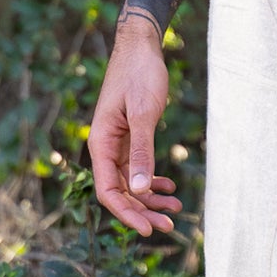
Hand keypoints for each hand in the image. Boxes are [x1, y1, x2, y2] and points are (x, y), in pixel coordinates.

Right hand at [89, 27, 182, 236]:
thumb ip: (142, 151)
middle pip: (120, 192)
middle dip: (143, 211)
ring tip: (175, 209)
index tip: (147, 229)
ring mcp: (117, 144)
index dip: (126, 213)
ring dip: (150, 199)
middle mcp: (105, 147)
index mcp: (101, 142)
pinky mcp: (129, 138)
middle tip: (170, 226)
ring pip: (130, 183)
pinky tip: (169, 187)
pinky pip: (137, 168)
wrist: (140, 47)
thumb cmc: (139, 74)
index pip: (108, 190)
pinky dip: (152, 181)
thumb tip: (141, 189)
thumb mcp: (144, 112)